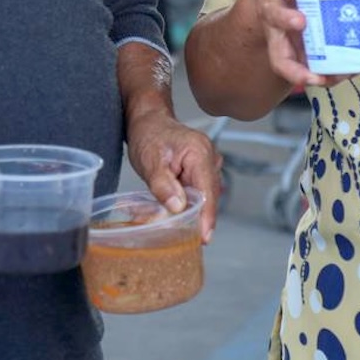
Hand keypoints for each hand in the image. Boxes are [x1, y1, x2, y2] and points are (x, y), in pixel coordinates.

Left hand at [125, 110, 222, 241]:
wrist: (148, 120)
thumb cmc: (148, 135)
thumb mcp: (150, 162)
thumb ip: (163, 185)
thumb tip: (178, 207)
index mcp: (200, 153)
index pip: (208, 191)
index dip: (207, 217)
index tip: (205, 238)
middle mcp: (210, 157)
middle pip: (210, 196)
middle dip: (201, 218)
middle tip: (189, 240)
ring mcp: (209, 162)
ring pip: (206, 195)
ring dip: (195, 211)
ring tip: (182, 228)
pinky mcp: (203, 168)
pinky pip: (201, 190)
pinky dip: (193, 203)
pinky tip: (182, 213)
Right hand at [251, 0, 352, 88]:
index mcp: (274, 9)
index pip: (275, 15)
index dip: (286, 19)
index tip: (301, 20)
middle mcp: (279, 35)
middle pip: (281, 59)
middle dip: (297, 71)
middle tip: (317, 76)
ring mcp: (291, 49)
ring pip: (300, 72)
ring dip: (321, 77)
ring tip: (342, 76)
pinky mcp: (304, 55)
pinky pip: (317, 69)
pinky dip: (333, 73)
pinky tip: (350, 69)